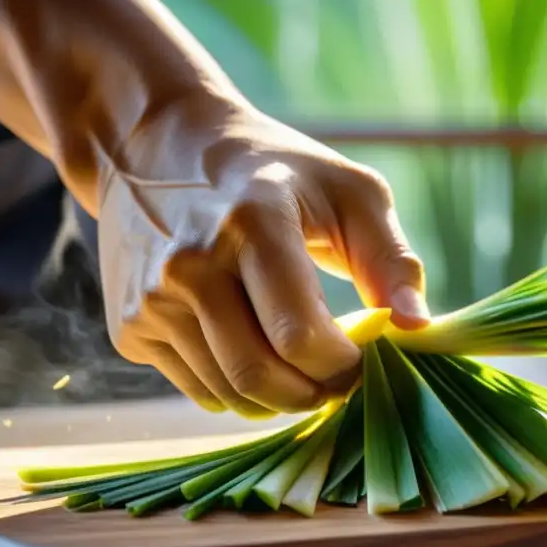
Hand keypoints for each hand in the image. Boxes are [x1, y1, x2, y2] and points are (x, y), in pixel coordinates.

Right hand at [96, 103, 429, 419]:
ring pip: (229, 395)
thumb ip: (391, 260)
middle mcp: (190, 265)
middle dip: (313, 393)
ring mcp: (151, 300)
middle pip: (261, 377)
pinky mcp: (129, 326)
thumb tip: (416, 328)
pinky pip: (198, 389)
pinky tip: (252, 350)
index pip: (301, 337)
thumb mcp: (347, 191)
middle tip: (337, 380)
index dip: (343, 365)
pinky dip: (236, 389)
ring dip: (277, 398)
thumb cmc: (272, 172)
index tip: (360, 355)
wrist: (154, 147)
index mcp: (251, 224)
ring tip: (300, 367)